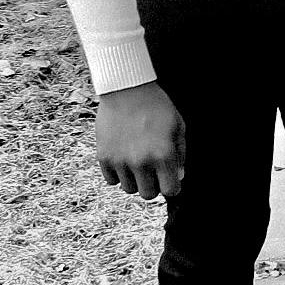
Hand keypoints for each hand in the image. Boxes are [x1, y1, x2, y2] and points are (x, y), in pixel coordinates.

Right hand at [95, 80, 185, 199]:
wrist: (126, 89)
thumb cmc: (157, 106)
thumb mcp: (177, 126)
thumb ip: (180, 154)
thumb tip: (178, 177)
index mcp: (163, 155)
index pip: (170, 190)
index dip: (172, 185)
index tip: (169, 178)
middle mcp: (141, 162)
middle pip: (148, 194)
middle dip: (153, 185)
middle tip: (153, 170)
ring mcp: (120, 161)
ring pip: (129, 188)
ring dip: (135, 179)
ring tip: (137, 161)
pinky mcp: (104, 157)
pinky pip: (112, 180)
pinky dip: (118, 173)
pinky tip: (124, 158)